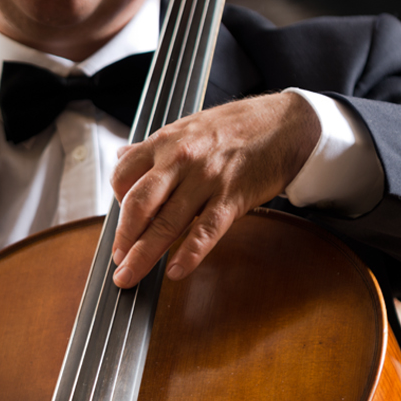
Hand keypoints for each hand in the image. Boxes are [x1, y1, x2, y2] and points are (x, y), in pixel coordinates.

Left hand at [109, 92, 319, 287]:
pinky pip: (205, 230)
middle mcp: (180, 159)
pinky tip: (175, 271)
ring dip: (144, 255)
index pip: (122, 176)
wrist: (285, 124)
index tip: (120, 226)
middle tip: (116, 263)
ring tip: (129, 277)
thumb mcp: (187, 128)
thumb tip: (122, 156)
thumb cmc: (236, 127)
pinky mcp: (232, 197)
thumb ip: (153, 148)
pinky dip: (189, 254)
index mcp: (164, 142)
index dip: (116, 205)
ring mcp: (205, 179)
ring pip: (166, 223)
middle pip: (138, 204)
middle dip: (123, 239)